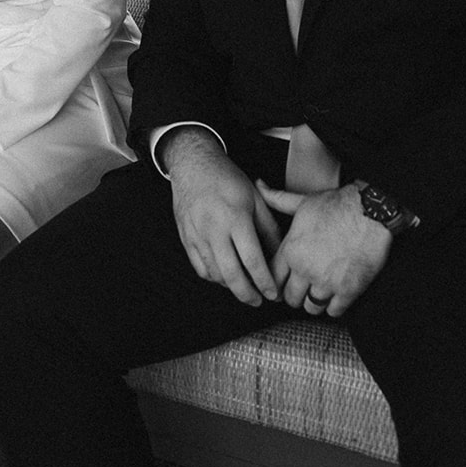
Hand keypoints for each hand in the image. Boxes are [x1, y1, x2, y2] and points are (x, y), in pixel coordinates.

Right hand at [165, 131, 281, 306]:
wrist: (193, 165)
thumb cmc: (227, 179)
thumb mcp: (255, 198)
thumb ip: (268, 228)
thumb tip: (279, 254)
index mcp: (235, 218)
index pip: (252, 260)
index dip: (265, 282)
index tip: (273, 294)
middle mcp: (214, 230)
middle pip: (232, 275)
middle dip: (248, 294)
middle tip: (259, 300)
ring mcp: (197, 236)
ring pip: (215, 275)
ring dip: (232, 287)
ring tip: (245, 288)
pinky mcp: (186, 239)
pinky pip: (200, 268)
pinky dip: (214, 278)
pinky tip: (225, 276)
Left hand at [257, 180, 391, 317]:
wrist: (370, 211)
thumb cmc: (337, 204)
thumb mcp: (302, 201)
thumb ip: (277, 199)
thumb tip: (259, 186)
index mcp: (291, 250)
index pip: (272, 279)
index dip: (276, 282)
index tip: (283, 282)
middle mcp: (305, 269)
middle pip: (290, 298)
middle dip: (295, 294)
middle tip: (303, 288)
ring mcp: (326, 282)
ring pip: (311, 308)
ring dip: (314, 301)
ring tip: (320, 291)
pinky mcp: (348, 290)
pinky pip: (333, 311)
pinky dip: (334, 306)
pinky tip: (336, 294)